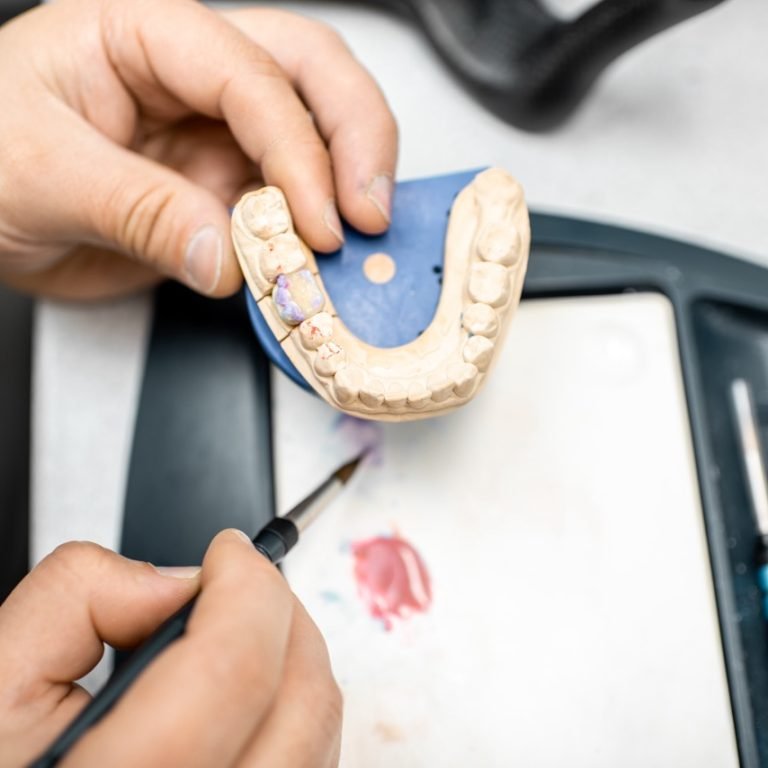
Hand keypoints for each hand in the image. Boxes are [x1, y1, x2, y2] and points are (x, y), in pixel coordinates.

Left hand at [0, 0, 396, 298]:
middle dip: (356, 138)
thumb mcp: (40, 180)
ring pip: (315, 132)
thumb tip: (228, 256)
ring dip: (346, 184)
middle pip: (310, 72)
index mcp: (142, 34)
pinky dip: (313, 234)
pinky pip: (287, 203)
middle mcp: (191, 76)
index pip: (250, 75)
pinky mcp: (224, 187)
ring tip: (358, 239)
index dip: (298, 148)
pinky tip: (320, 260)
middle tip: (371, 209)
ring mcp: (214, 133)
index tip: (317, 220)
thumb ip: (140, 212)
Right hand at [0, 530, 341, 766]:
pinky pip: (310, 757)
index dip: (245, 585)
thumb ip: (74, 601)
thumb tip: (171, 582)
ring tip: (241, 626)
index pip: (233, 670)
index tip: (229, 551)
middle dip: (280, 611)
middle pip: (300, 700)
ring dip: (293, 656)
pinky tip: (243, 688)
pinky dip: (291, 706)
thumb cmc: (3, 765)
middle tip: (240, 579)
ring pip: (319, 732)